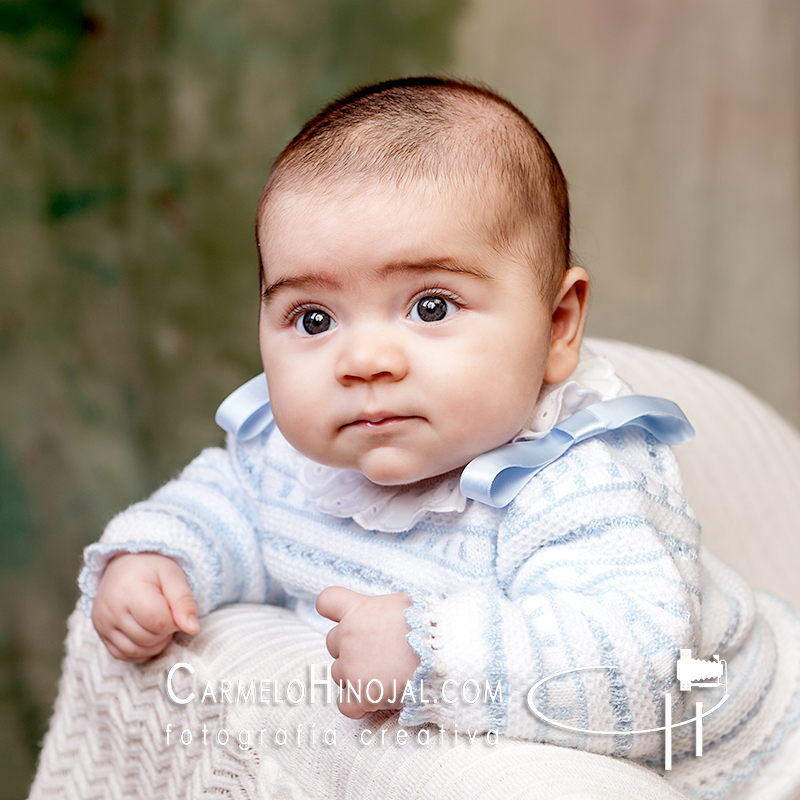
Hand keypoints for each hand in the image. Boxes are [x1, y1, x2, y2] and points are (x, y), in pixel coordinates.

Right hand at [92, 552, 198, 661]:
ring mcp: (102, 624)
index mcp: (129, 592)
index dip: (174, 620)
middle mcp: (111, 611)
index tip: (174, 608)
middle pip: (147, 638)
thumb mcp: (174, 576)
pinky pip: (122, 655)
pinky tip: (147, 633)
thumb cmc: (152, 569)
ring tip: (157, 621)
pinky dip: (140, 650)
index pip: (159, 623)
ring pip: (135, 651)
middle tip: (166, 612)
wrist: (124, 565)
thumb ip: (184, 602)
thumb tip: (193, 629)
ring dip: (154, 643)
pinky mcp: (100, 634)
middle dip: (164, 630)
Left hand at [316, 586, 418, 718]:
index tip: (345, 617)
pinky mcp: (360, 694)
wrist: (444, 652)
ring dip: (356, 676)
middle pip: (333, 642)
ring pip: (338, 673)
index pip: (328, 600)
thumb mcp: (405, 604)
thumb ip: (383, 610)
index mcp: (359, 609)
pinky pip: (345, 705)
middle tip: (379, 653)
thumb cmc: (430, 626)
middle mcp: (348, 635)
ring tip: (384, 676)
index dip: (333, 609)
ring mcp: (351, 665)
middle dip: (351, 648)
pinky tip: (374, 702)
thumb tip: (387, 617)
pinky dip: (357, 706)